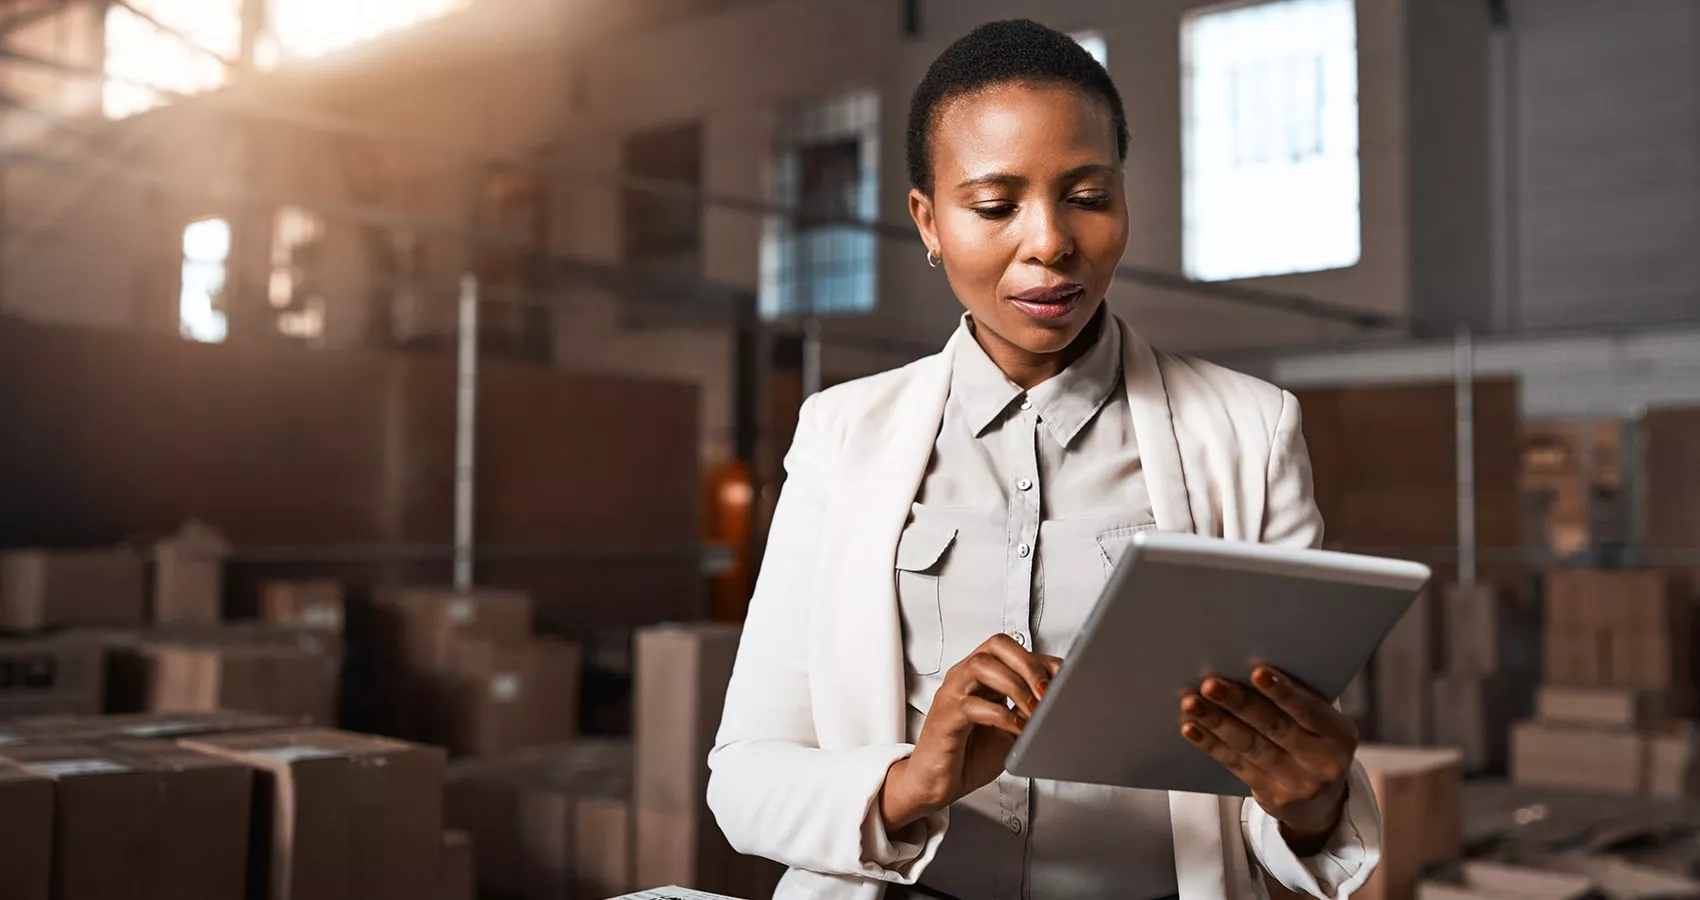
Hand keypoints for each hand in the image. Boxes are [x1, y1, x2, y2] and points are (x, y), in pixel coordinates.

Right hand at [879, 634, 1061, 831]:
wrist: (935, 783)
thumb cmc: (968, 755)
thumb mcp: (1009, 729)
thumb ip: (1027, 712)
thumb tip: (1060, 703)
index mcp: (979, 676)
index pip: (1011, 649)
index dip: (1040, 659)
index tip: (1062, 678)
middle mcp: (963, 678)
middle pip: (996, 646)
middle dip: (1028, 664)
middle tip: (1047, 692)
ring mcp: (951, 695)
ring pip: (982, 667)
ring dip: (1015, 685)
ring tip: (1033, 710)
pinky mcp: (945, 718)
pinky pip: (972, 705)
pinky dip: (1000, 714)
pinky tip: (1016, 728)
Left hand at [1178, 665, 1356, 853]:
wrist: (1321, 801)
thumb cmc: (1315, 740)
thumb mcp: (1322, 723)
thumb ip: (1298, 699)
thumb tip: (1246, 664)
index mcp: (1339, 736)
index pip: (1309, 711)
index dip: (1283, 692)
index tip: (1257, 672)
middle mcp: (1322, 762)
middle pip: (1274, 728)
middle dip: (1239, 704)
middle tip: (1211, 683)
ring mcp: (1296, 783)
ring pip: (1250, 746)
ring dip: (1217, 722)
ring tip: (1192, 703)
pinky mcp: (1270, 796)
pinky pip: (1235, 764)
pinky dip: (1211, 744)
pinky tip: (1191, 728)